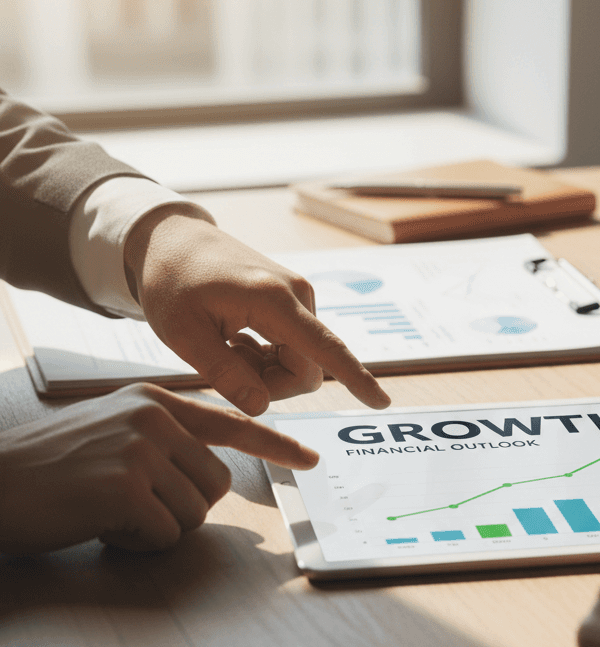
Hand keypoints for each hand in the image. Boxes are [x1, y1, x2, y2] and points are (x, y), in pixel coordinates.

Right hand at [0, 383, 318, 554]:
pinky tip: (102, 524)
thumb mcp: (111, 430)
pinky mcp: (127, 487)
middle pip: (217, 484)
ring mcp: (142, 450)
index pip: (231, 423)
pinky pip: (167, 533)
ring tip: (111, 510)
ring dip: (159, 526)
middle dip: (183, 506)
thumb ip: (163, 438)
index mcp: (155, 402)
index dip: (275, 445)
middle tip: (132, 504)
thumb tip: (212, 470)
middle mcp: (155, 418)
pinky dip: (139, 541)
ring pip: (197, 512)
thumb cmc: (49, 467)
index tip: (310, 458)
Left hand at [124, 208, 390, 415]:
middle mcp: (298, 295)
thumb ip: (224, 374)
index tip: (381, 401)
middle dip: (271, 384)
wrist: (173, 238)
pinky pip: (295, 347)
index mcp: (273, 301)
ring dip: (265, 369)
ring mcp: (300, 296)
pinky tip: (237, 338)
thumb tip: (261, 407)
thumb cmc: (171, 281)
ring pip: (300, 361)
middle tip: (223, 367)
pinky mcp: (295, 300)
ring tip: (226, 345)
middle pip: (306, 369)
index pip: (325, 349)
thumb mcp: (182, 334)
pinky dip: (267, 355)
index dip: (354, 379)